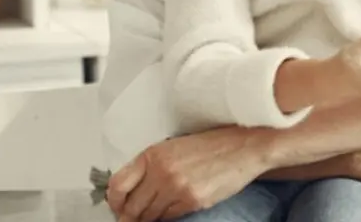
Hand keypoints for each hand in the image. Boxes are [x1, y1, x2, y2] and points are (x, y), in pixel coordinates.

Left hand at [106, 127, 267, 221]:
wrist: (246, 147)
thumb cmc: (214, 145)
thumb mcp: (176, 146)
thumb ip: (153, 165)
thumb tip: (133, 190)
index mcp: (153, 154)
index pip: (117, 185)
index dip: (113, 202)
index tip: (117, 207)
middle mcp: (161, 171)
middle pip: (131, 206)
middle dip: (131, 216)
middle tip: (133, 218)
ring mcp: (176, 187)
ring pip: (149, 216)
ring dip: (150, 218)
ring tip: (157, 212)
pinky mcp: (192, 200)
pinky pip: (169, 218)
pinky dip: (168, 217)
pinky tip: (174, 208)